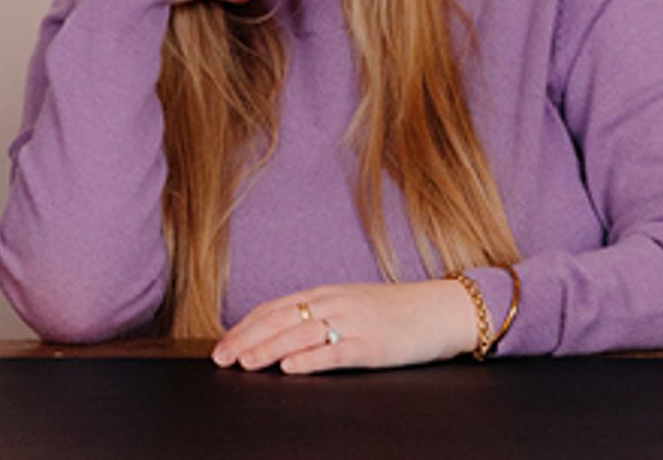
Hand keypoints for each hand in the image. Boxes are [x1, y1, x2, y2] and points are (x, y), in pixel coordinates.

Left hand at [211, 280, 478, 373]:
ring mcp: (354, 322)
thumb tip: (280, 337)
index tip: (222, 345)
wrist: (441, 309)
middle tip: (221, 358)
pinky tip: (291, 369)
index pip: (275, 308)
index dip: (245, 326)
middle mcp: (335, 303)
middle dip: (247, 339)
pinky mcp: (373, 344)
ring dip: (270, 348)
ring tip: (246, 362)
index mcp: (327, 293)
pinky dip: (310, 360)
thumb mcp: (352, 305)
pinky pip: (336, 351)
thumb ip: (320, 316)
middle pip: (281, 319)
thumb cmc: (395, 312)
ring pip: (302, 334)